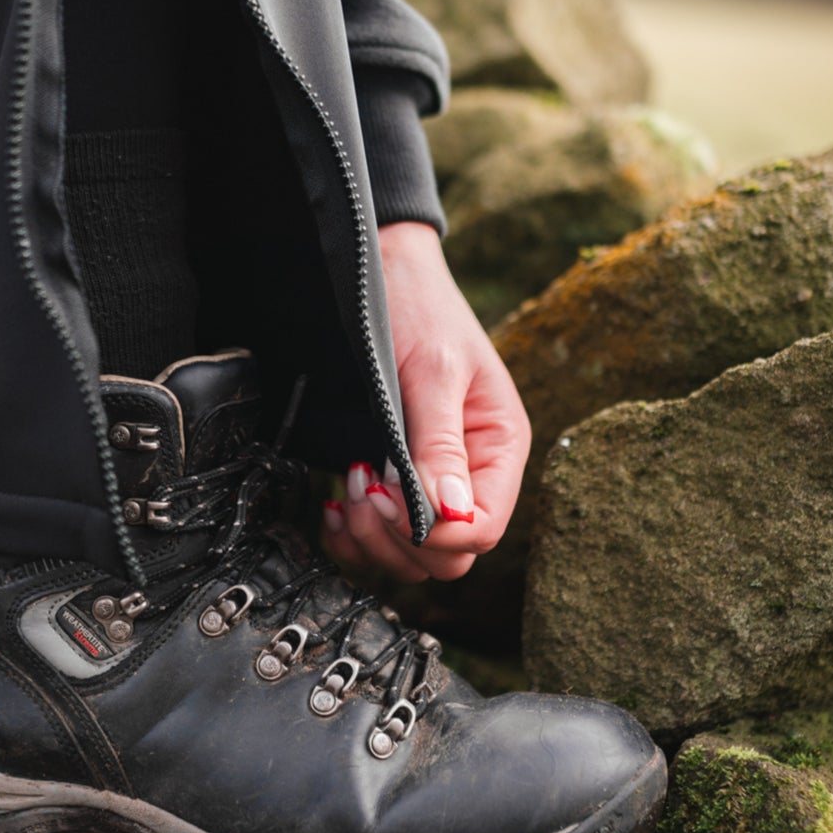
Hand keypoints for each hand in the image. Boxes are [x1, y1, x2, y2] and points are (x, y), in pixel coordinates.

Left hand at [321, 222, 529, 582]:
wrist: (381, 276)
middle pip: (448, 555)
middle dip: (399, 537)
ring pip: (413, 556)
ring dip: (372, 537)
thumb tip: (451, 514)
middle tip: (361, 486)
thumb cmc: (418, 310)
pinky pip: (380, 538)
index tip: (389, 496)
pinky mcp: (393, 480)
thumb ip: (440, 444)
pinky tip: (334, 503)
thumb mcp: (433, 372)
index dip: (436, 532)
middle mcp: (471, 474)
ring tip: (349, 484)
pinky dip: (353, 536)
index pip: (482, 529)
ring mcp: (432, 481)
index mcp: (499, 449)